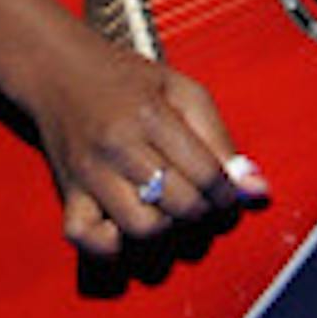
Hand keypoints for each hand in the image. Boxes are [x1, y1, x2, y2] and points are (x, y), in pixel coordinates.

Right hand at [13, 25, 269, 256]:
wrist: (60, 72)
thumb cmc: (128, 81)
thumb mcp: (182, 90)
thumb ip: (219, 137)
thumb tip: (256, 188)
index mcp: (151, 115)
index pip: (205, 173)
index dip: (227, 193)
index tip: (228, 194)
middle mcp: (118, 146)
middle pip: (179, 204)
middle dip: (203, 212)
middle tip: (204, 202)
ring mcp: (89, 174)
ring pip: (142, 228)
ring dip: (167, 229)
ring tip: (170, 210)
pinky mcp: (68, 194)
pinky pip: (88, 239)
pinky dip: (112, 245)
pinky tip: (128, 226)